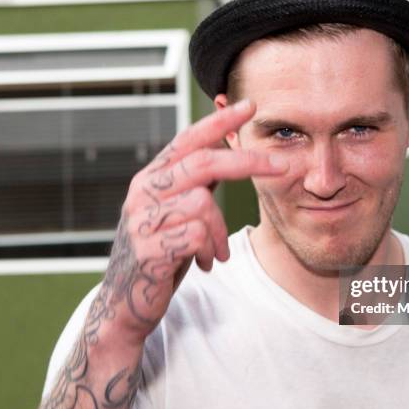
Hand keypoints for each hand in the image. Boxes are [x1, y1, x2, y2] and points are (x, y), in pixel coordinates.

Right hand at [99, 99, 286, 342]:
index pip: (188, 140)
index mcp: (152, 178)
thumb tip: (227, 153)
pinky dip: (210, 249)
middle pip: (203, 162)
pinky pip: (196, 235)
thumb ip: (195, 185)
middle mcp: (143, 191)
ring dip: (220, 231)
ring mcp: (141, 219)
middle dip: (249, 162)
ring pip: (203, 203)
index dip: (219, 121)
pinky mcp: (146, 249)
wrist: (126, 302)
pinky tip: (205, 263)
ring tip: (217, 252)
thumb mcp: (177, 212)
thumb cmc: (160, 253)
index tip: (250, 106)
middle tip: (282, 167)